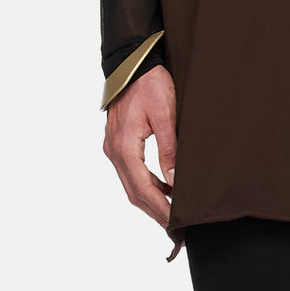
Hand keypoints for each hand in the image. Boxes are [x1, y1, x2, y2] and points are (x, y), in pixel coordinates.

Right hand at [103, 64, 176, 228]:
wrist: (132, 61)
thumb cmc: (149, 83)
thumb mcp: (165, 114)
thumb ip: (169, 148)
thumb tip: (174, 180)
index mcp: (124, 146)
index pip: (142, 189)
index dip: (160, 209)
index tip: (175, 224)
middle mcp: (114, 151)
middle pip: (134, 192)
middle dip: (155, 211)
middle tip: (175, 229)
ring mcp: (113, 147)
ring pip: (131, 184)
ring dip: (151, 199)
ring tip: (172, 212)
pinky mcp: (118, 142)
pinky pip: (131, 171)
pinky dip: (146, 184)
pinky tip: (163, 187)